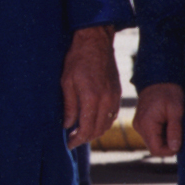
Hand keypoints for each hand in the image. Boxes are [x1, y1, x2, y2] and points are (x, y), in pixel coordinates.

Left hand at [61, 27, 119, 151]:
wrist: (96, 41)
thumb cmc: (77, 58)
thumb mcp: (66, 81)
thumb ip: (69, 105)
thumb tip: (67, 125)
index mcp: (91, 98)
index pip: (86, 129)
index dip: (77, 139)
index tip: (68, 143)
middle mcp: (106, 100)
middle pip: (98, 130)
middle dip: (85, 138)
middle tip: (72, 140)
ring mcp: (114, 97)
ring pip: (106, 124)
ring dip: (94, 132)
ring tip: (81, 132)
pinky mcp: (117, 93)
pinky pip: (112, 115)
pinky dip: (103, 123)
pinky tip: (93, 121)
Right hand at [132, 82, 183, 158]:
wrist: (158, 78)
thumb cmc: (169, 92)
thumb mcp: (176, 109)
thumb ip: (175, 129)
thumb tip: (174, 148)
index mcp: (146, 123)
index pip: (156, 149)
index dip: (170, 150)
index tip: (181, 141)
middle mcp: (139, 126)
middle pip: (154, 147)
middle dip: (168, 143)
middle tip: (179, 131)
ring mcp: (138, 124)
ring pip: (153, 141)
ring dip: (165, 138)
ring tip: (173, 124)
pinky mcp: (141, 122)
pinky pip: (152, 134)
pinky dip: (162, 133)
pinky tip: (168, 122)